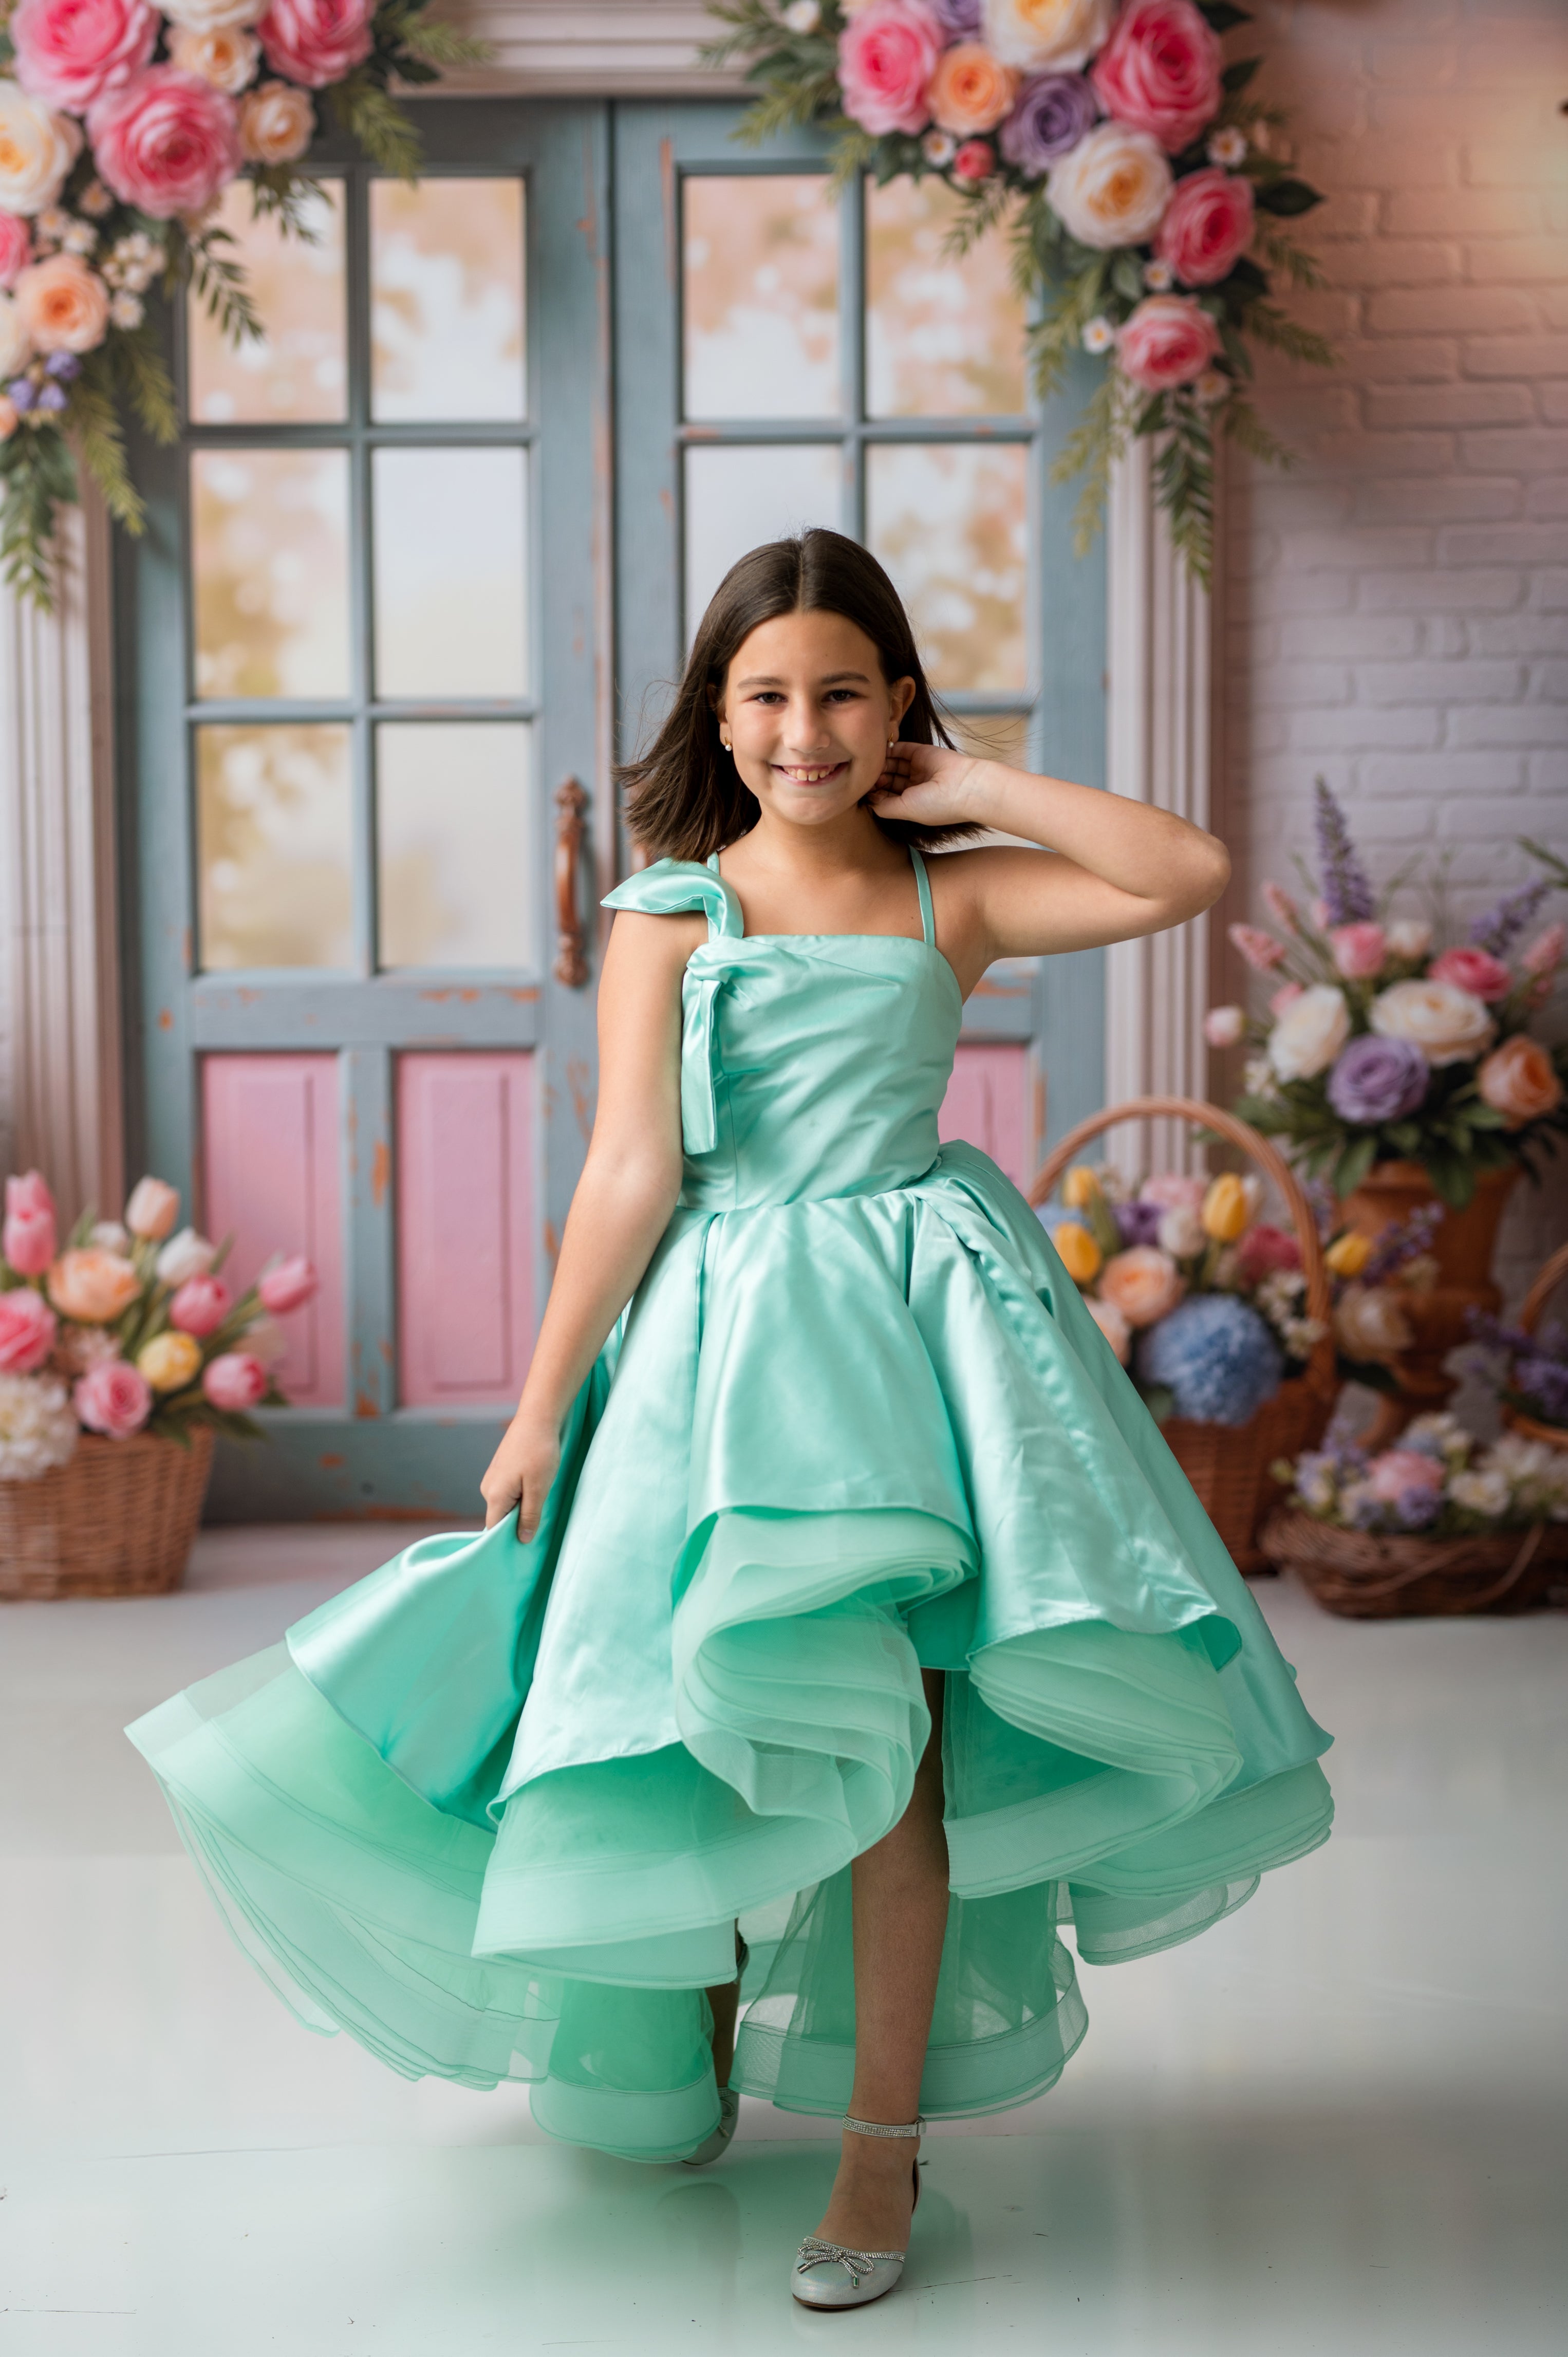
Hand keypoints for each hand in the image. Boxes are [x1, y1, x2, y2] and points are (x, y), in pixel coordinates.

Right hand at [481, 1410, 560, 1536]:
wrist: (537, 1418)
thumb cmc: (539, 1452)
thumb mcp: (539, 1488)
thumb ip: (529, 1516)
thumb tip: (522, 1539)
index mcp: (495, 1496)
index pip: (494, 1529)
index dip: (507, 1540)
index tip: (525, 1544)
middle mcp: (487, 1489)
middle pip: (499, 1517)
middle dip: (517, 1523)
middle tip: (539, 1522)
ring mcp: (492, 1478)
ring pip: (505, 1504)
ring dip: (521, 1507)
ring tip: (540, 1499)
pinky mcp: (499, 1470)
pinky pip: (507, 1492)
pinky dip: (520, 1495)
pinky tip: (535, 1487)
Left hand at [866, 740, 989, 827]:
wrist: (963, 786)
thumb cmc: (936, 804)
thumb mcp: (905, 810)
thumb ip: (884, 806)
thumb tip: (868, 801)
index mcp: (912, 804)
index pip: (887, 797)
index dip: (874, 794)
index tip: (864, 792)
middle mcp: (914, 786)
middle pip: (887, 780)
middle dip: (876, 779)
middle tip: (867, 778)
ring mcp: (917, 768)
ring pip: (892, 765)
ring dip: (881, 765)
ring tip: (872, 767)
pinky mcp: (920, 752)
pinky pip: (900, 749)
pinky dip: (889, 750)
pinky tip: (879, 753)